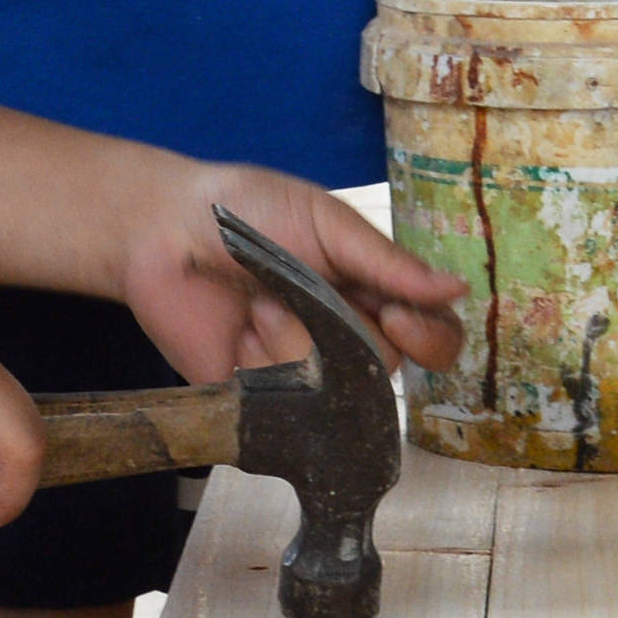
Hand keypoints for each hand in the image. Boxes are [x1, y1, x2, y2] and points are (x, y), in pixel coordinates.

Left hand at [123, 166, 467, 383]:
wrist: (161, 229)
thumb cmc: (248, 209)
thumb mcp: (325, 221)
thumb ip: (385, 262)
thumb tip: (455, 289)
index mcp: (371, 291)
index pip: (432, 332)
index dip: (428, 336)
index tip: (395, 316)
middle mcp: (345, 337)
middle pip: (388, 369)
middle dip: (349, 338)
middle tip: (304, 303)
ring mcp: (304, 371)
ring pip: (336, 391)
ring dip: (294, 344)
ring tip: (256, 306)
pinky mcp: (259, 398)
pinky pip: (285, 408)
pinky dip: (261, 367)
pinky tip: (237, 336)